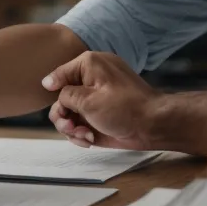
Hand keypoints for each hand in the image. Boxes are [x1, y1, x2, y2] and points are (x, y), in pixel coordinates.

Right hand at [42, 51, 161, 149]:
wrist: (154, 127)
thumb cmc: (125, 108)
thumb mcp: (88, 100)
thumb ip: (65, 95)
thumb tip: (52, 88)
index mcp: (89, 66)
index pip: (59, 74)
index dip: (52, 90)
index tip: (59, 105)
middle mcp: (91, 80)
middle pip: (62, 98)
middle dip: (63, 116)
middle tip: (70, 128)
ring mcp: (96, 99)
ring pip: (70, 113)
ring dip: (71, 127)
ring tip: (83, 136)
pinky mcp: (100, 116)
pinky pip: (81, 123)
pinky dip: (82, 132)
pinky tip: (90, 139)